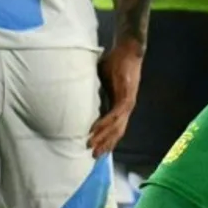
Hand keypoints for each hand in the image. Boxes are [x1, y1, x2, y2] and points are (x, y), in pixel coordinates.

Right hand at [89, 38, 143, 156]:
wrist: (128, 50)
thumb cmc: (114, 62)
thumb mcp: (101, 79)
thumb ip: (95, 90)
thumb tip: (79, 93)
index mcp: (120, 104)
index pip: (115, 127)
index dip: (107, 139)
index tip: (97, 150)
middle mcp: (126, 107)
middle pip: (117, 131)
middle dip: (105, 144)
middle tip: (93, 157)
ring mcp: (128, 102)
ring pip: (116, 126)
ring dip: (103, 137)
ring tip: (92, 147)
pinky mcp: (127, 96)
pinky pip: (116, 114)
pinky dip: (105, 123)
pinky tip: (95, 131)